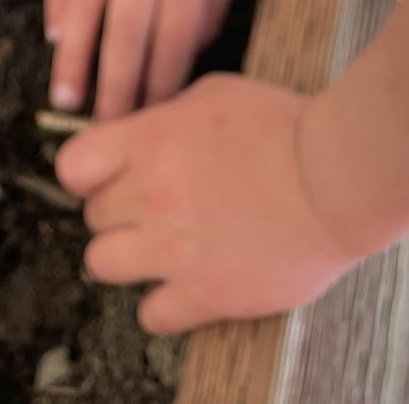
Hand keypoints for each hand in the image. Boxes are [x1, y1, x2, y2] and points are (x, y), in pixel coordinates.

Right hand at [44, 0, 254, 117]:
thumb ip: (207, 4)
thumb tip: (179, 56)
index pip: (169, 44)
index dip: (157, 90)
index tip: (149, 125)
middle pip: (122, 36)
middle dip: (111, 90)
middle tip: (102, 132)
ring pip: (82, 5)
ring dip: (71, 58)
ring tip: (64, 98)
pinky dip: (57, 3)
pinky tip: (56, 35)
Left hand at [54, 73, 359, 332]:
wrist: (335, 178)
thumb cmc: (284, 127)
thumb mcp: (215, 94)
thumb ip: (166, 117)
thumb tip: (144, 135)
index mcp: (150, 142)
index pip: (73, 165)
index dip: (88, 170)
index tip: (107, 172)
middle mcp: (151, 196)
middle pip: (93, 215)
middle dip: (117, 207)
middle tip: (151, 204)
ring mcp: (174, 250)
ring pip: (103, 264)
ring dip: (126, 254)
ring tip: (158, 245)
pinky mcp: (205, 294)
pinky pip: (151, 314)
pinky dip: (162, 303)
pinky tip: (184, 283)